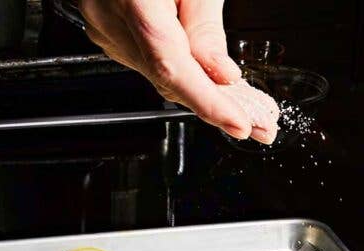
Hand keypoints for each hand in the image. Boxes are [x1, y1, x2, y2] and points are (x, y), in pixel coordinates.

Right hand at [81, 0, 277, 143]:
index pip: (173, 69)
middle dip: (217, 106)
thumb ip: (204, 26)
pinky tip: (210, 84)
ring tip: (245, 108)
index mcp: (132, 0)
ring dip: (202, 95)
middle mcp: (108, 17)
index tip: (240, 123)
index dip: (209, 103)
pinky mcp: (105, 25)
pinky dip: (180, 74)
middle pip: (168, 78)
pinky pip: (147, 59)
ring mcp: (103, 25)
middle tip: (260, 124)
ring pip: (158, 73)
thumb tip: (221, 75)